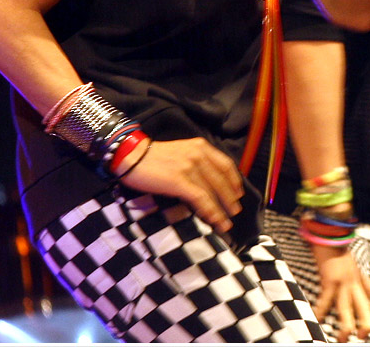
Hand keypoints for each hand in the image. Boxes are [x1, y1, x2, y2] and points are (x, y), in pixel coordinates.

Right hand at [117, 137, 243, 233]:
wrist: (131, 156)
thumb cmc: (154, 157)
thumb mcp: (181, 152)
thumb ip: (196, 161)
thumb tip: (210, 183)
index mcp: (200, 146)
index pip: (226, 165)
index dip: (234, 182)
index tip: (238, 194)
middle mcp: (198, 154)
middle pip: (222, 180)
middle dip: (230, 199)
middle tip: (234, 213)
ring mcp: (189, 167)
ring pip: (213, 192)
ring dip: (222, 210)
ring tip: (226, 223)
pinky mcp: (179, 180)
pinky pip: (201, 198)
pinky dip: (210, 211)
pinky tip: (214, 221)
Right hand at [311, 244, 369, 341]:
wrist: (330, 232)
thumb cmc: (337, 244)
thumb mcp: (351, 259)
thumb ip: (354, 271)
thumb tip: (353, 277)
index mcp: (361, 276)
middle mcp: (355, 282)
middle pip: (366, 310)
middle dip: (365, 327)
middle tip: (360, 337)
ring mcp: (343, 283)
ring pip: (347, 311)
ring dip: (345, 328)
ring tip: (341, 338)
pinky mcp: (330, 281)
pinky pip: (326, 301)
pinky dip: (321, 311)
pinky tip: (317, 319)